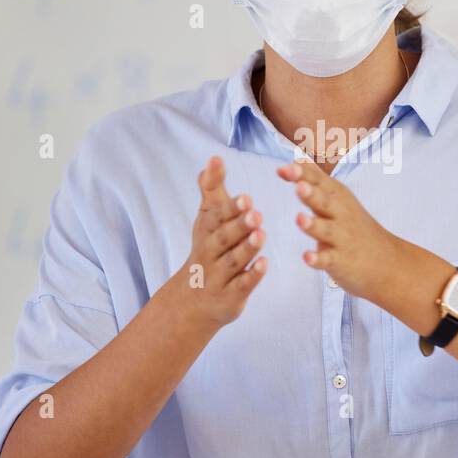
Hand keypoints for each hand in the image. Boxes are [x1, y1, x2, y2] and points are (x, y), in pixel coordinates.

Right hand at [178, 156, 266, 327]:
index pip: (215, 218)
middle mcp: (209, 252)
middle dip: (238, 226)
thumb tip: (214, 158)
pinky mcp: (231, 296)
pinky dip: (252, 276)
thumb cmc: (207, 249)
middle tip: (257, 213)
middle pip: (223, 238)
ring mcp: (219, 276)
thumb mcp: (207, 218)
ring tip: (262, 234)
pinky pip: (241, 286)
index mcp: (206, 231)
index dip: (230, 208)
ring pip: (233, 261)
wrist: (192, 300)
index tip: (246, 197)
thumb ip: (212, 189)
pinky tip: (264, 264)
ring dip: (247, 248)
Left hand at [277, 160, 399, 301]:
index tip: (284, 169)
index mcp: (338, 198)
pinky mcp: (341, 261)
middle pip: (324, 202)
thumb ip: (317, 179)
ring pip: (325, 230)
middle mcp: (340, 215)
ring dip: (313, 225)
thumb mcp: (340, 198)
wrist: (386, 261)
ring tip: (300, 219)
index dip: (302, 175)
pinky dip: (318, 258)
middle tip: (299, 186)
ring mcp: (342, 238)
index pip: (320, 182)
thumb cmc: (355, 226)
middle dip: (312, 194)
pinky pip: (328, 259)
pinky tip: (307, 257)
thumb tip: (298, 157)